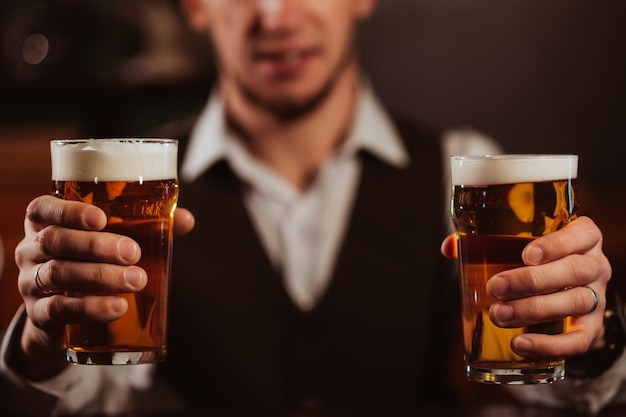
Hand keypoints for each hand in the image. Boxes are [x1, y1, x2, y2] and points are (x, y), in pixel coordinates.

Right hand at [11, 195, 194, 379]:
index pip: (43, 209)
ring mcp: (30, 283)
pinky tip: (116, 307)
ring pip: (58, 274)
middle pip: (54, 241)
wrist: (61, 317)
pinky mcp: (38, 315)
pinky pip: (57, 310)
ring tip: (136, 281)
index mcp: (45, 224)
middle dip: (96, 246)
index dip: (68, 211)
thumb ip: (147, 227)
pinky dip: (89, 308)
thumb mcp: (112, 241)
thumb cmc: (90, 263)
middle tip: (134, 253)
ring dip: (100, 277)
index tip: (101, 218)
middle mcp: (31, 250)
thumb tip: (185, 219)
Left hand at [441, 216, 611, 359]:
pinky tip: (520, 344)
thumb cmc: (537, 260)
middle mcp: (594, 265)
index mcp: (582, 237)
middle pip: (574, 270)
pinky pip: (579, 340)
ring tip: (499, 315)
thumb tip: (449, 246)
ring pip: (576, 302)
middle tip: (495, 287)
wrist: (565, 290)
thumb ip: (485, 242)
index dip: (556, 244)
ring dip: (534, 310)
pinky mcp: (592, 328)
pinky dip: (550, 344)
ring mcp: (597, 297)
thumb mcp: (520, 244)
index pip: (581, 234)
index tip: (526, 254)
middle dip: (531, 281)